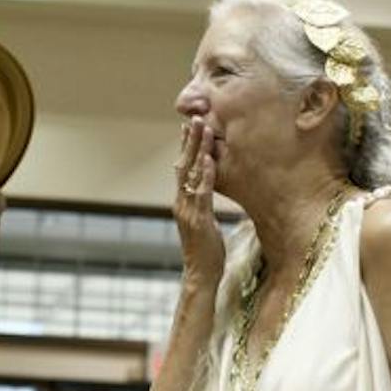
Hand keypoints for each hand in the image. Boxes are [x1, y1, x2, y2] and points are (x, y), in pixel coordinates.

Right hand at [173, 118, 225, 287]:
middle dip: (190, 140)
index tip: (188, 125)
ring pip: (190, 173)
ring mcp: (188, 210)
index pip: (182, 168)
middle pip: (183, 164)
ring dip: (197, 149)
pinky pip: (201, 192)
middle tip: (195, 116)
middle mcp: (181, 202)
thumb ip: (203, 205)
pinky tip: (209, 158)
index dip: (185, 146)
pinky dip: (204, 174)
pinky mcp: (198, 219)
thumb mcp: (205, 222)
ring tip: (203, 128)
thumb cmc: (207, 251)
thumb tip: (208, 192)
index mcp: (182, 202)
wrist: (201, 275)